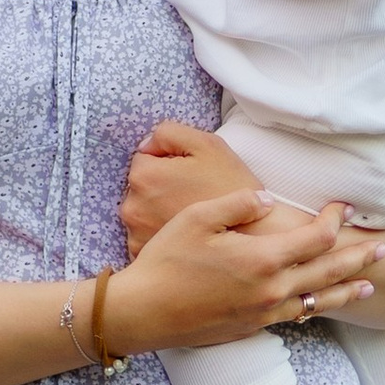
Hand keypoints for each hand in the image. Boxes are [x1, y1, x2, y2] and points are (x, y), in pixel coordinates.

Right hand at [101, 188, 384, 352]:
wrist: (144, 314)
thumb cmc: (166, 262)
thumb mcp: (198, 220)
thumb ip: (239, 204)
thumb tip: (271, 199)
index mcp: (262, 259)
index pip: (315, 238)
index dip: (335, 220)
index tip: (343, 206)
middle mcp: (271, 290)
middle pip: (328, 272)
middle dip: (358, 258)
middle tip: (383, 249)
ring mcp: (264, 313)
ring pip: (318, 300)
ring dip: (346, 290)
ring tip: (369, 285)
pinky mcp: (253, 327)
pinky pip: (296, 316)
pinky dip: (317, 307)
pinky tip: (322, 303)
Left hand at [120, 119, 256, 252]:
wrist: (251, 234)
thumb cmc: (231, 188)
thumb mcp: (207, 144)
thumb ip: (169, 133)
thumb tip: (147, 145)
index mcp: (145, 176)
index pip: (144, 158)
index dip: (168, 162)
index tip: (189, 174)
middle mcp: (133, 206)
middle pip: (139, 185)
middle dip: (159, 185)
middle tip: (191, 192)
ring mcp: (136, 232)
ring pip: (141, 208)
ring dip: (156, 207)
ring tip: (187, 211)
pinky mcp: (143, 252)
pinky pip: (143, 231)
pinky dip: (157, 229)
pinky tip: (181, 229)